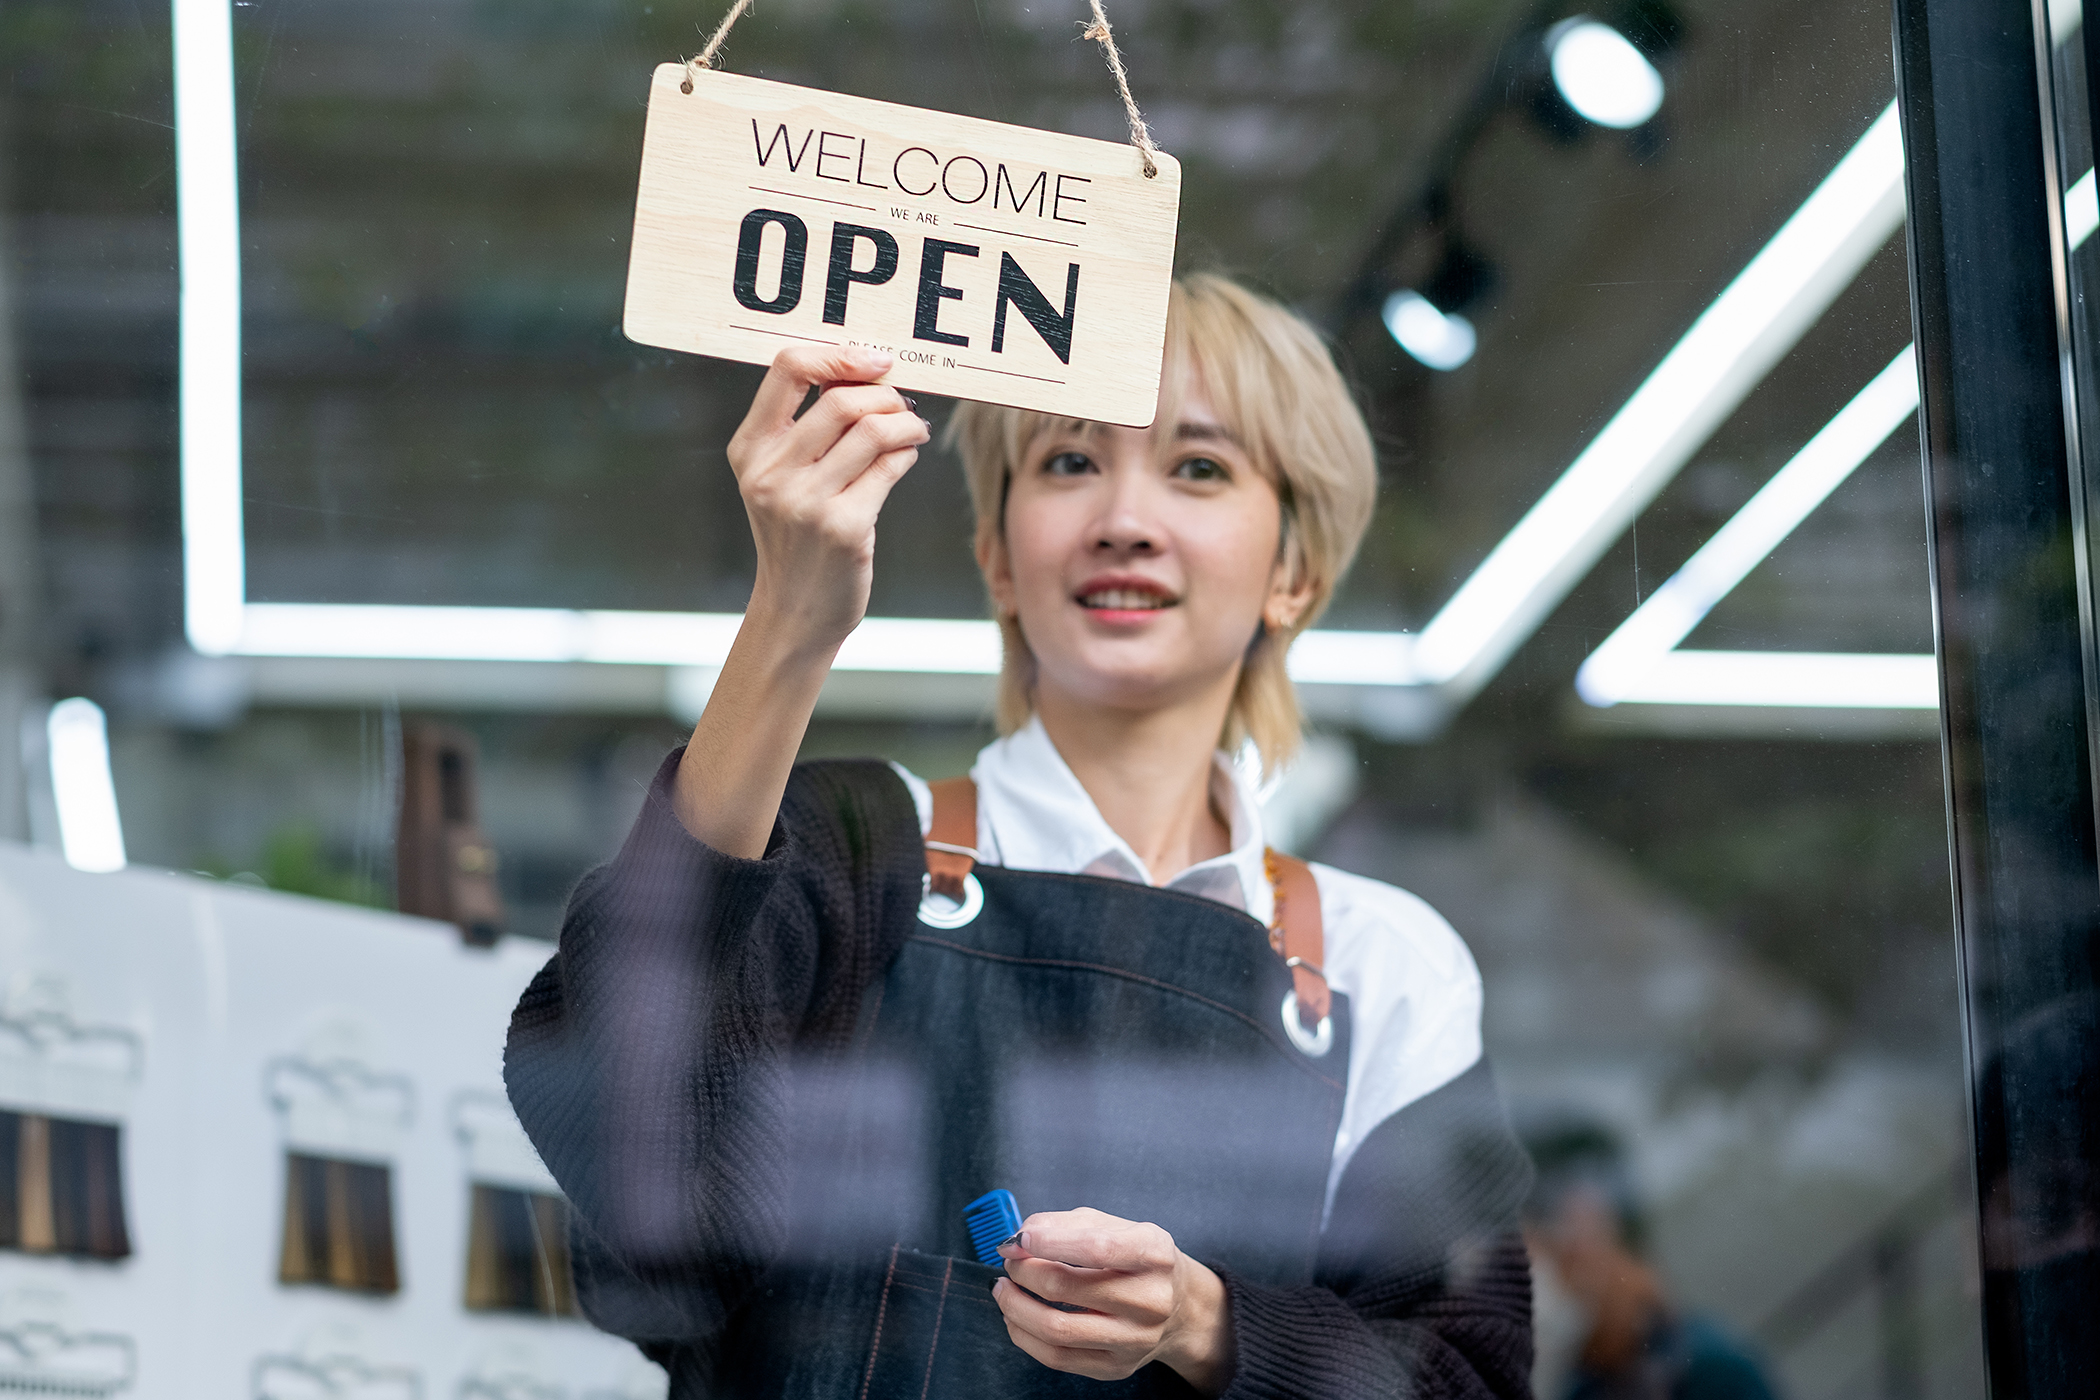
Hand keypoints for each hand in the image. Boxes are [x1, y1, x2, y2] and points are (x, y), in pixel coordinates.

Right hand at [727, 344, 929, 654]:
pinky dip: (907, 454)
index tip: (874, 361)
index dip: (837, 355)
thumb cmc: (796, 538)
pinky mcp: (844, 528)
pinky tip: (907, 456)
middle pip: (842, 400)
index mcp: (749, 450)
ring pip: (872, 431)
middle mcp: (771, 473)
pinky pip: (890, 468)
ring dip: (906, 422)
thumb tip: (864, 371)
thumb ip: (806, 430)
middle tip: (902, 404)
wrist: (796, 612)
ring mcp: (807, 502)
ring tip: (914, 428)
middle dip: (885, 395)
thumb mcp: (779, 480)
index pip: (786, 368)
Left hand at [993, 1207, 1233, 1395]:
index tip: (1017, 1241)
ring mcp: (1135, 1339)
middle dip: (1023, 1273)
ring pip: (1057, 1330)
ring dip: (1015, 1307)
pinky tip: (1017, 1317)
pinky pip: (1057, 1358)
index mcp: (1153, 1253)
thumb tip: (1020, 1240)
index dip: (1048, 1242)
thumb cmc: (1137, 1259)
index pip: (1096, 1247)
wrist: (1180, 1307)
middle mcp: (1150, 1299)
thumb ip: (1066, 1225)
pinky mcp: (1117, 1367)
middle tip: (1010, 1263)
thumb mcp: (1115, 1226)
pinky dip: (1025, 1335)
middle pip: (1067, 1288)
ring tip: (1004, 1289)